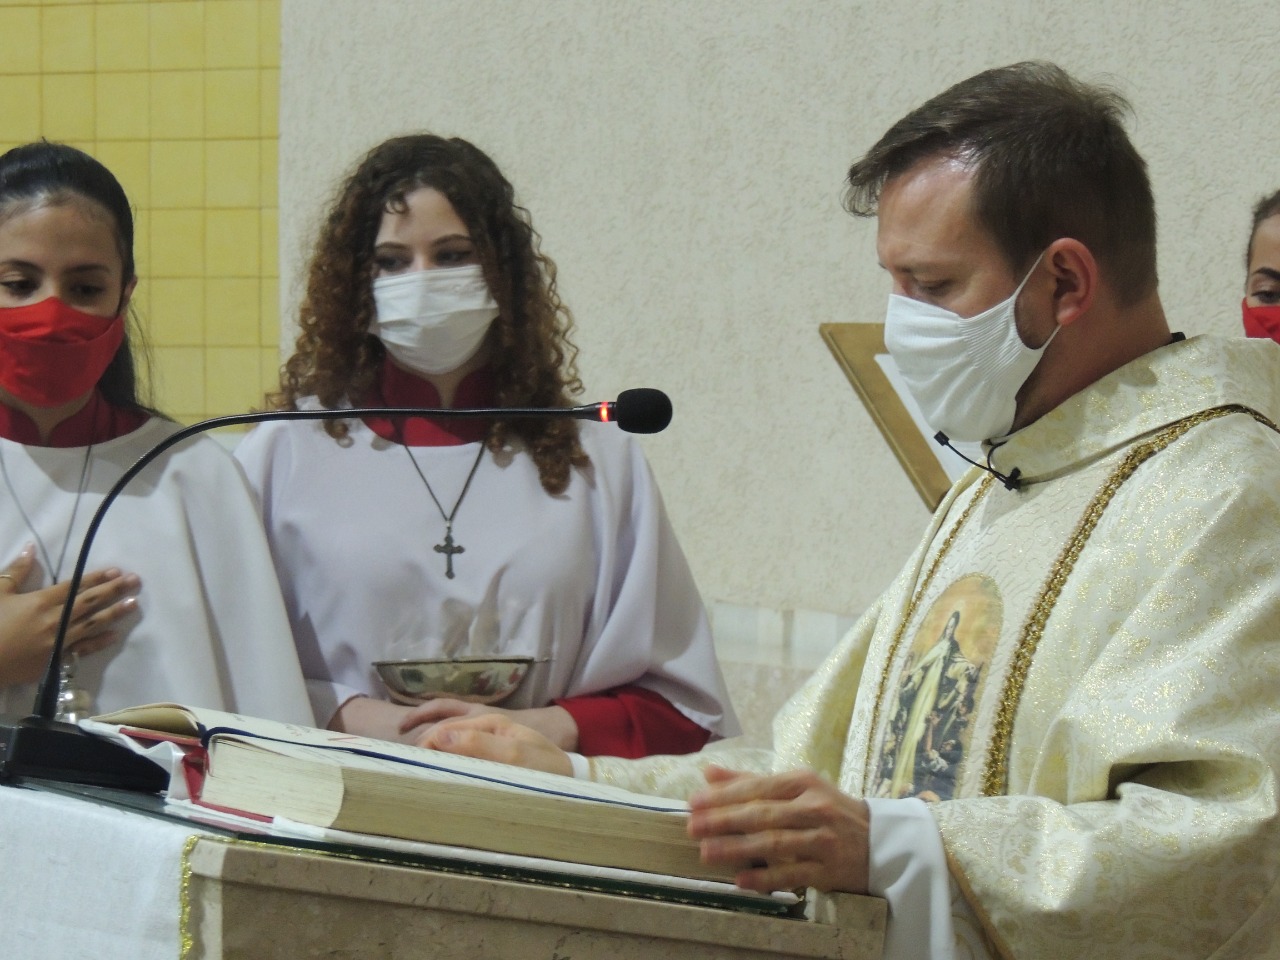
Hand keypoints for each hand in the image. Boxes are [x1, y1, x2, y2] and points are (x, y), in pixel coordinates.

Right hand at [0, 546, 139, 686]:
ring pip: (92, 624)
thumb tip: (32, 548)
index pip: (75, 586)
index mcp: (40, 601)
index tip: (116, 570)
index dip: (96, 578)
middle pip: (90, 602)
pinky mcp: (56, 659)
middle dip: (114, 590)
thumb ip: (17, 571)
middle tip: (136, 581)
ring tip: (134, 603)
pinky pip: (82, 650)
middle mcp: (55, 620)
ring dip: (114, 613)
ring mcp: (58, 641)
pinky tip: (115, 635)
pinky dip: (99, 642)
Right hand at [416, 714, 573, 776]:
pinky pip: (462, 746)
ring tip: (411, 759)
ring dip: (431, 742)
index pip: (446, 728)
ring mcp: (490, 737)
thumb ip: (479, 746)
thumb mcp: (515, 757)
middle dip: (422, 741)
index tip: (412, 764)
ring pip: (451, 734)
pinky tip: (438, 766)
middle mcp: (487, 724)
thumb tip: (440, 739)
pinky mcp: (494, 751)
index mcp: (490, 722)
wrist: (572, 777)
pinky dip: (446, 752)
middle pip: (444, 727)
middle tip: (404, 764)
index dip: (426, 744)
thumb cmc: (546, 769)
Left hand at [687, 766, 870, 894]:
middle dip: (724, 821)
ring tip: (707, 853)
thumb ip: (751, 780)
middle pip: (763, 814)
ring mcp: (823, 840)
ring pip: (774, 844)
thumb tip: (709, 772)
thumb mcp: (796, 788)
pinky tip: (740, 880)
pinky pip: (792, 874)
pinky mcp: (829, 870)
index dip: (725, 795)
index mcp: (804, 782)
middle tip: (693, 827)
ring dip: (738, 849)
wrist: (880, 841)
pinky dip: (765, 878)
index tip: (694, 802)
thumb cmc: (829, 810)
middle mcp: (814, 808)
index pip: (758, 787)